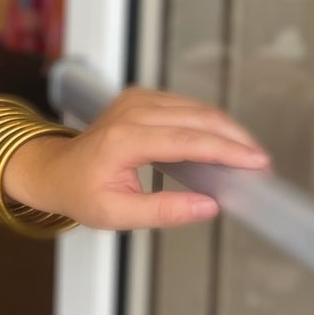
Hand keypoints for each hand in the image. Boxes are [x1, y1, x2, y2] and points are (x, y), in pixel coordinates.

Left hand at [2, 85, 270, 231]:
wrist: (53, 169)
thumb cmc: (79, 192)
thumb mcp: (115, 215)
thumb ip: (163, 211)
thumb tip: (207, 206)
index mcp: (124, 140)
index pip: (187, 141)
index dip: (226, 151)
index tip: (255, 163)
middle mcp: (131, 112)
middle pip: (198, 118)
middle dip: (235, 139)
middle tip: (260, 163)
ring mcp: (136, 101)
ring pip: (196, 108)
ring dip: (226, 129)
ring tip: (248, 156)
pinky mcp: (141, 99)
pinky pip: (186, 106)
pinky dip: (209, 122)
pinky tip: (223, 142)